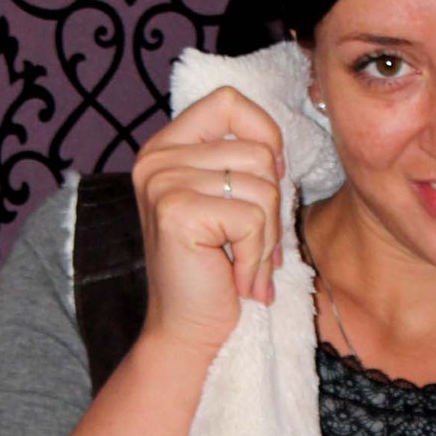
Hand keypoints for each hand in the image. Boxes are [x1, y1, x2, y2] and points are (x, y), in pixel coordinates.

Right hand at [131, 86, 283, 361]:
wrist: (187, 333)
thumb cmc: (214, 273)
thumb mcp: (227, 204)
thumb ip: (240, 163)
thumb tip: (279, 148)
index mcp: (166, 147)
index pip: (228, 102)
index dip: (264, 134)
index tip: (269, 180)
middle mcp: (157, 158)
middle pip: (258, 151)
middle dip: (273, 207)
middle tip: (253, 247)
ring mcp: (162, 182)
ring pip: (262, 186)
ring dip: (267, 237)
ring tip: (245, 266)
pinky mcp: (176, 212)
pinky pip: (252, 219)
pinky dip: (256, 257)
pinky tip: (237, 280)